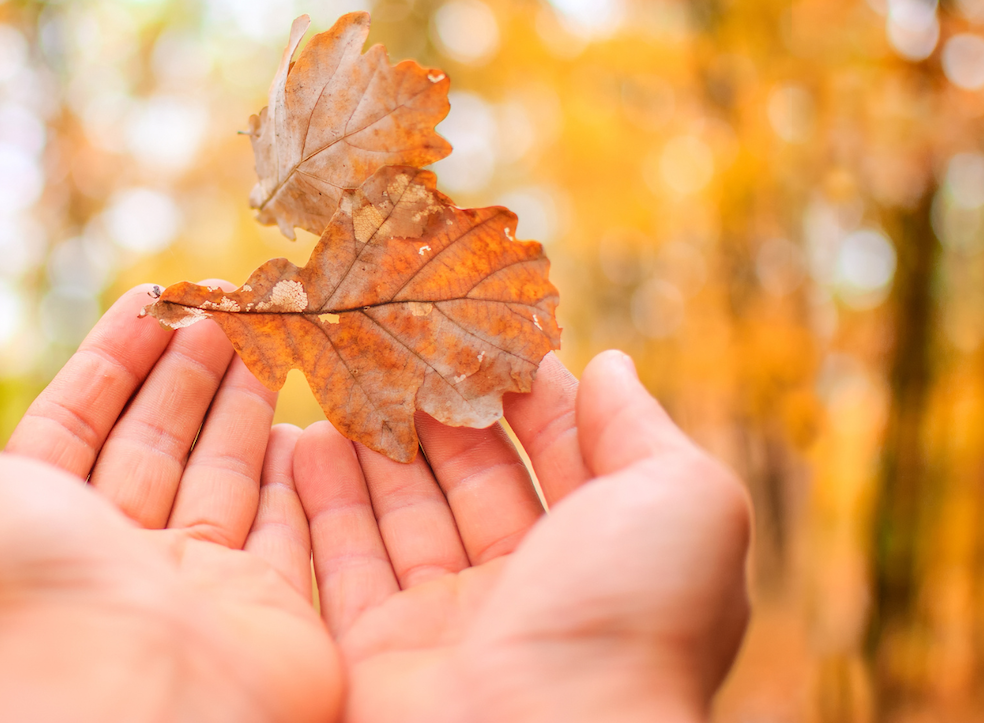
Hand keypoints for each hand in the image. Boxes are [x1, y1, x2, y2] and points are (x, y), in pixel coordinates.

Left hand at [0, 284, 340, 722]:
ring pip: (222, 477)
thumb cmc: (12, 595)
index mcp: (33, 534)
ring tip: (264, 334)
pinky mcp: (268, 615)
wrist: (116, 695)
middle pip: (156, 443)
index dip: (113, 359)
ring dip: (242, 403)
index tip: (154, 298)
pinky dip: (295, 479)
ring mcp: (193, 591)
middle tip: (223, 304)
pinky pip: (286, 532)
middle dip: (186, 369)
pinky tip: (301, 426)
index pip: (77, 425)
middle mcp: (112, 562)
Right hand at [293, 350, 750, 722]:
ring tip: (339, 377)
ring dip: (372, 448)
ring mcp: (448, 625)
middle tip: (395, 342)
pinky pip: (343, 566)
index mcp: (604, 560)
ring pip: (402, 518)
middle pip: (472, 482)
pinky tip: (303, 441)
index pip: (558, 457)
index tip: (479, 332)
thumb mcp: (680, 502)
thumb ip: (641, 431)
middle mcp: (526, 592)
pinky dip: (322, 505)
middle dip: (437, 412)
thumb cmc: (629, 621)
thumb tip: (611, 366)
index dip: (524, 396)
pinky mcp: (377, 652)